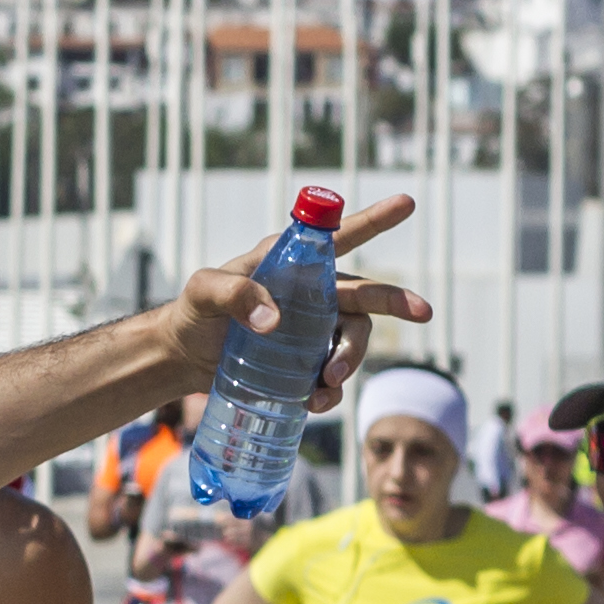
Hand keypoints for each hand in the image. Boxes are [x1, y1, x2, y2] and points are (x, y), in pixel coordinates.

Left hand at [162, 194, 430, 404]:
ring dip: (350, 361)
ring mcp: (312, 328)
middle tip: (422, 311)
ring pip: (353, 340)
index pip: (338, 236)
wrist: (181, 357)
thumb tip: (275, 320)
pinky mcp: (305, 361)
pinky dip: (329, 390)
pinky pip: (332, 375)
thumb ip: (232, 294)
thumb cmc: (191, 313)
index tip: (407, 203)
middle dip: (394, 302)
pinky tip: (314, 400)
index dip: (374, 220)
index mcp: (291, 262)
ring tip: (328, 384)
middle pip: (364, 295)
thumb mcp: (202, 291)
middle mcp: (311, 292)